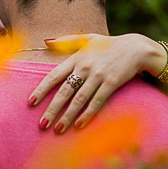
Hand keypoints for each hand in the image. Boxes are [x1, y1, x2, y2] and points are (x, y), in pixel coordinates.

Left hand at [28, 34, 163, 132]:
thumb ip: (65, 41)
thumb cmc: (109, 44)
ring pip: (79, 99)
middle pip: (64, 92)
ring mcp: (98, 76)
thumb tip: (45, 41)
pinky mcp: (111, 83)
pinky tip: (79, 126)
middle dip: (52, 109)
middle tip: (42, 124)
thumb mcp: (87, 38)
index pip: (53, 76)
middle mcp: (84, 67)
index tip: (30, 103)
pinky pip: (97, 101)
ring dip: (67, 116)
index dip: (41, 90)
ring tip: (58, 129)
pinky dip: (87, 114)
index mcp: (76, 59)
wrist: (137, 47)